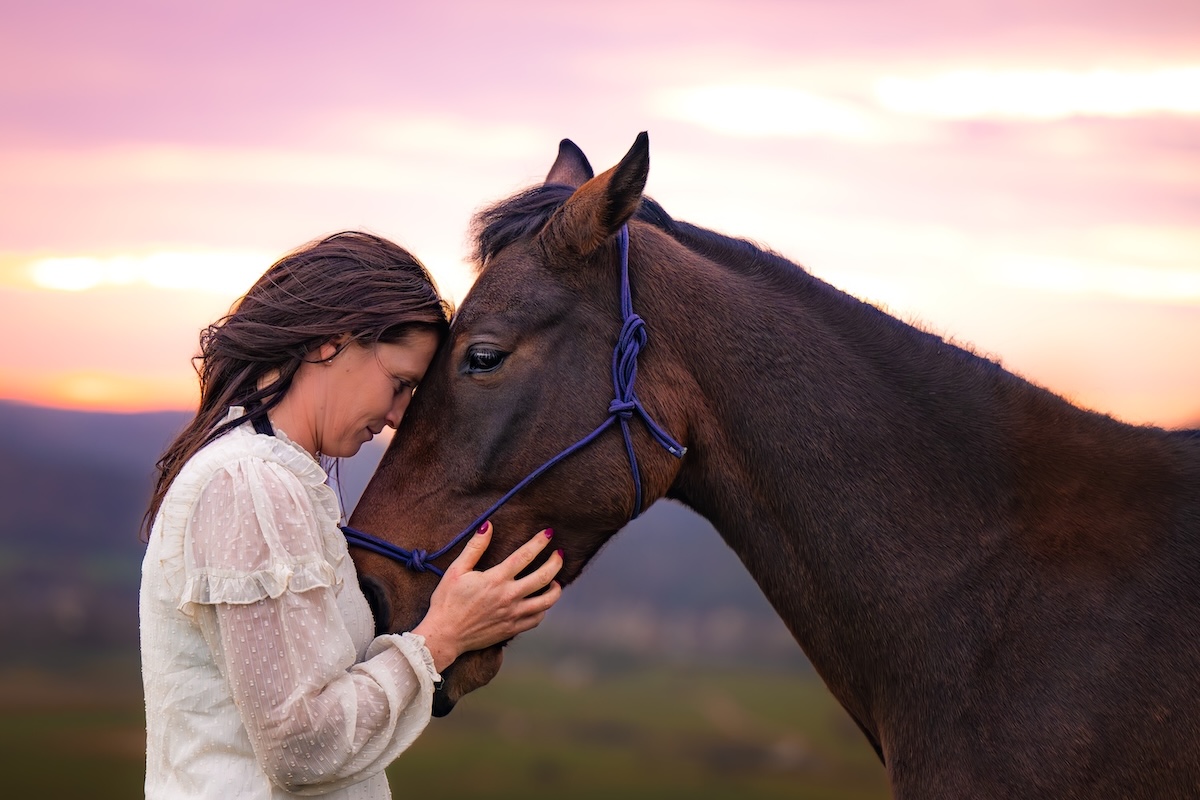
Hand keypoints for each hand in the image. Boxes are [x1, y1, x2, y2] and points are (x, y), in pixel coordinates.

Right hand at [412, 521, 562, 671]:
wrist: (445, 635)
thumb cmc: (447, 601)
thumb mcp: (456, 570)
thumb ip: (474, 547)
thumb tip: (488, 526)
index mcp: (496, 579)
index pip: (525, 556)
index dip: (540, 542)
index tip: (549, 533)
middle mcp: (509, 596)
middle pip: (543, 577)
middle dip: (555, 562)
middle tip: (559, 554)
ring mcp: (513, 614)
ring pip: (546, 601)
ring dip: (556, 588)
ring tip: (555, 579)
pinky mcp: (512, 629)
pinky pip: (537, 618)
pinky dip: (544, 608)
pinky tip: (541, 601)